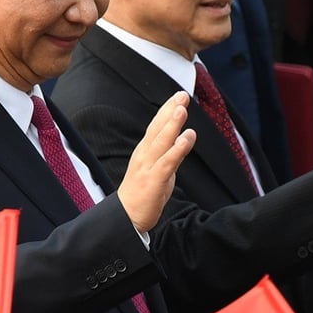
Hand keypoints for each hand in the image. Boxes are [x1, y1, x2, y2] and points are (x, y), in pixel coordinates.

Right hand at [117, 91, 196, 231]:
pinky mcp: (153, 180)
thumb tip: (182, 141)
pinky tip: (187, 137)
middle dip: (170, 110)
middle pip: (157, 129)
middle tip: (181, 95)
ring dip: (172, 124)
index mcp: (144, 152)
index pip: (155, 127)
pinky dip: (177, 149)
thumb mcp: (159, 171)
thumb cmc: (141, 195)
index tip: (177, 97)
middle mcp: (144, 155)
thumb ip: (170, 155)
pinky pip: (167, 162)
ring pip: (161, 141)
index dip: (166, 111)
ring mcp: (147, 167)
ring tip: (182, 109)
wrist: (125, 218)